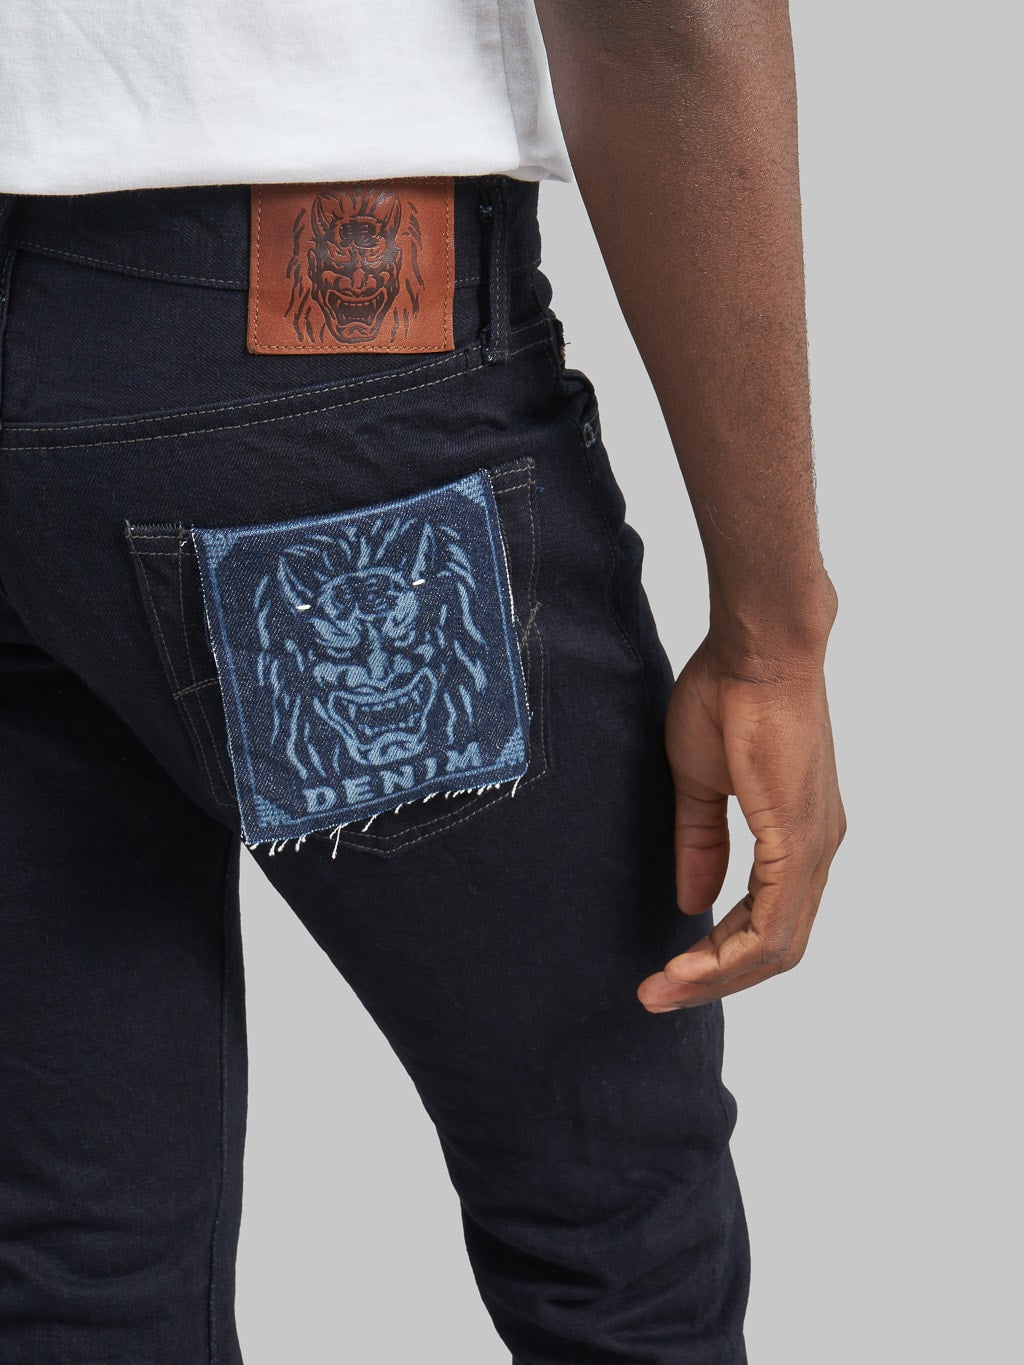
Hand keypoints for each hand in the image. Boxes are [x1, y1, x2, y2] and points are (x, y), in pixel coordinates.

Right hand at [637, 634, 845, 1009]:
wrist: (757, 648)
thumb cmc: (728, 695)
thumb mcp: (700, 783)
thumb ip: (701, 842)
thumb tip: (693, 902)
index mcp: (797, 834)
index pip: (766, 920)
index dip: (718, 954)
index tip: (667, 971)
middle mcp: (817, 849)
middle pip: (776, 946)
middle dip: (715, 978)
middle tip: (657, 994)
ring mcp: (815, 847)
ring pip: (777, 945)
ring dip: (718, 976)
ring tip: (662, 989)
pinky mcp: (800, 839)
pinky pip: (773, 922)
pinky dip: (731, 954)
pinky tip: (689, 966)